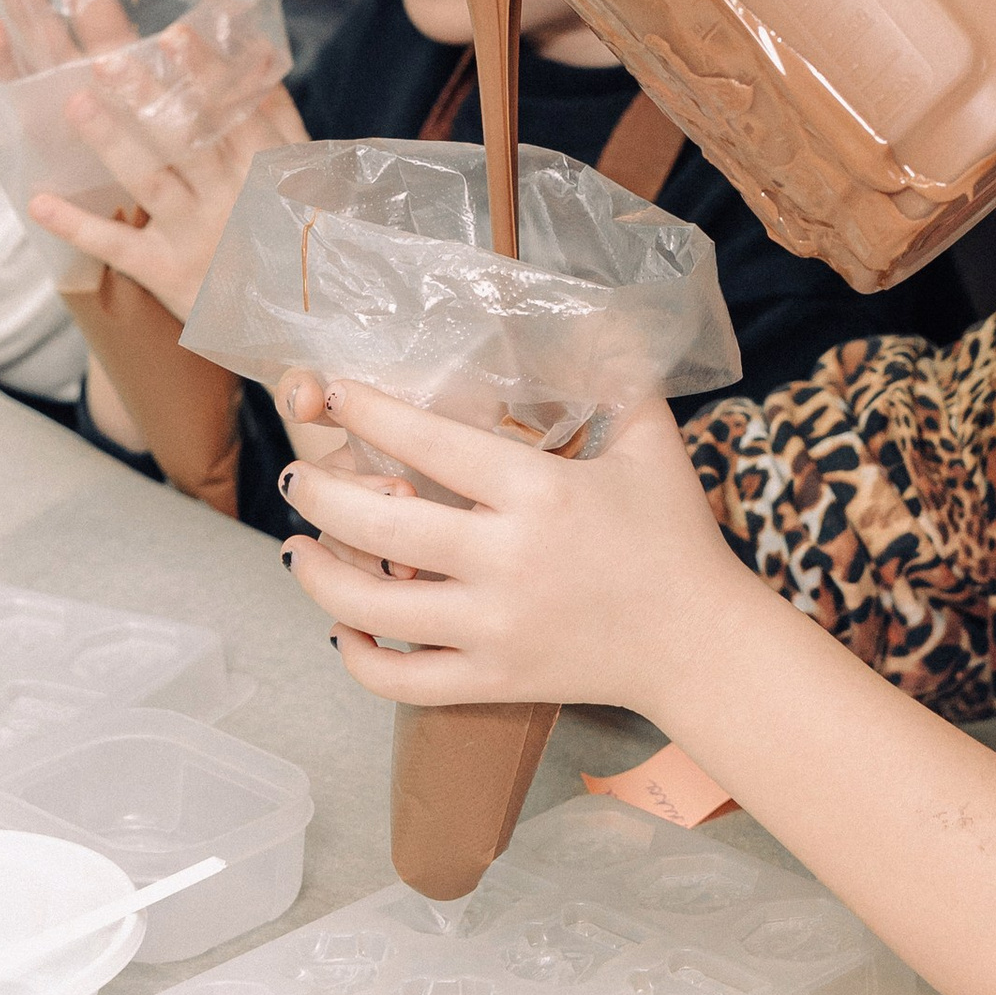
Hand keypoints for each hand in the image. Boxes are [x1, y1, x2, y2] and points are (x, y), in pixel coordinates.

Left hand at [27, 67, 303, 323]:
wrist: (302, 328)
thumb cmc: (300, 236)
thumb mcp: (304, 173)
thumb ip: (278, 114)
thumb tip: (258, 51)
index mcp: (266, 168)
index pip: (230, 110)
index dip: (202, 72)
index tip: (173, 33)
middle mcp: (232, 199)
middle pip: (184, 139)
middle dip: (147, 97)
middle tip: (106, 60)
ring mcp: (198, 237)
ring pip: (149, 182)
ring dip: (110, 143)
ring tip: (75, 104)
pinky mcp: (168, 274)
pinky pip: (117, 248)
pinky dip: (76, 227)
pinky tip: (39, 201)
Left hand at [277, 382, 740, 719]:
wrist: (699, 643)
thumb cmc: (675, 533)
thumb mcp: (650, 440)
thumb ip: (615, 374)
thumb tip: (590, 312)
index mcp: (539, 492)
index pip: (432, 443)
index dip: (371, 414)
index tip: (335, 393)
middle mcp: (507, 560)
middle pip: (381, 525)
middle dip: (321, 495)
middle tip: (297, 475)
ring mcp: (494, 629)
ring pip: (372, 608)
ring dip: (319, 576)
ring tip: (296, 549)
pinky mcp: (492, 682)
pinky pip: (400, 679)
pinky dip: (357, 658)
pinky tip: (342, 631)